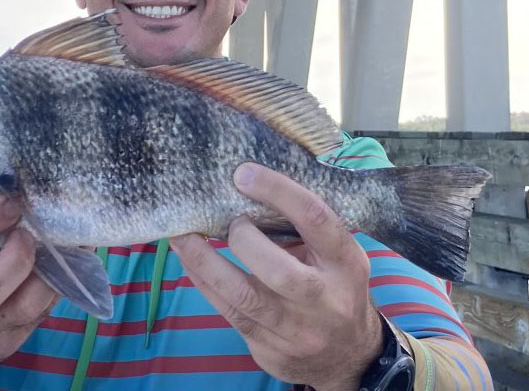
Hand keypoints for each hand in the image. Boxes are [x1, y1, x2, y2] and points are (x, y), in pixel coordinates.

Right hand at [0, 195, 58, 376]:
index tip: (11, 200)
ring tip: (57, 243)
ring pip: (25, 308)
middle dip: (18, 255)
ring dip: (50, 270)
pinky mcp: (10, 343)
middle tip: (31, 230)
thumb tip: (10, 186)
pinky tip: (66, 261)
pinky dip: (58, 282)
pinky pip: (44, 312)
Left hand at [170, 163, 383, 390]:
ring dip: (204, 262)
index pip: (315, 220)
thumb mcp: (335, 254)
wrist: (348, 355)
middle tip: (227, 221)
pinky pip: (229, 313)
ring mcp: (298, 332)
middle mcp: (325, 300)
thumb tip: (245, 186)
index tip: (243, 173)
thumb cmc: (333, 285)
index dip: (278, 192)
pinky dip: (204, 283)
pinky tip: (188, 262)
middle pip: (279, 271)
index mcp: (346, 263)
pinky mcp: (271, 351)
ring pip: (244, 297)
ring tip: (181, 236)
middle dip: (242, 239)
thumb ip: (302, 228)